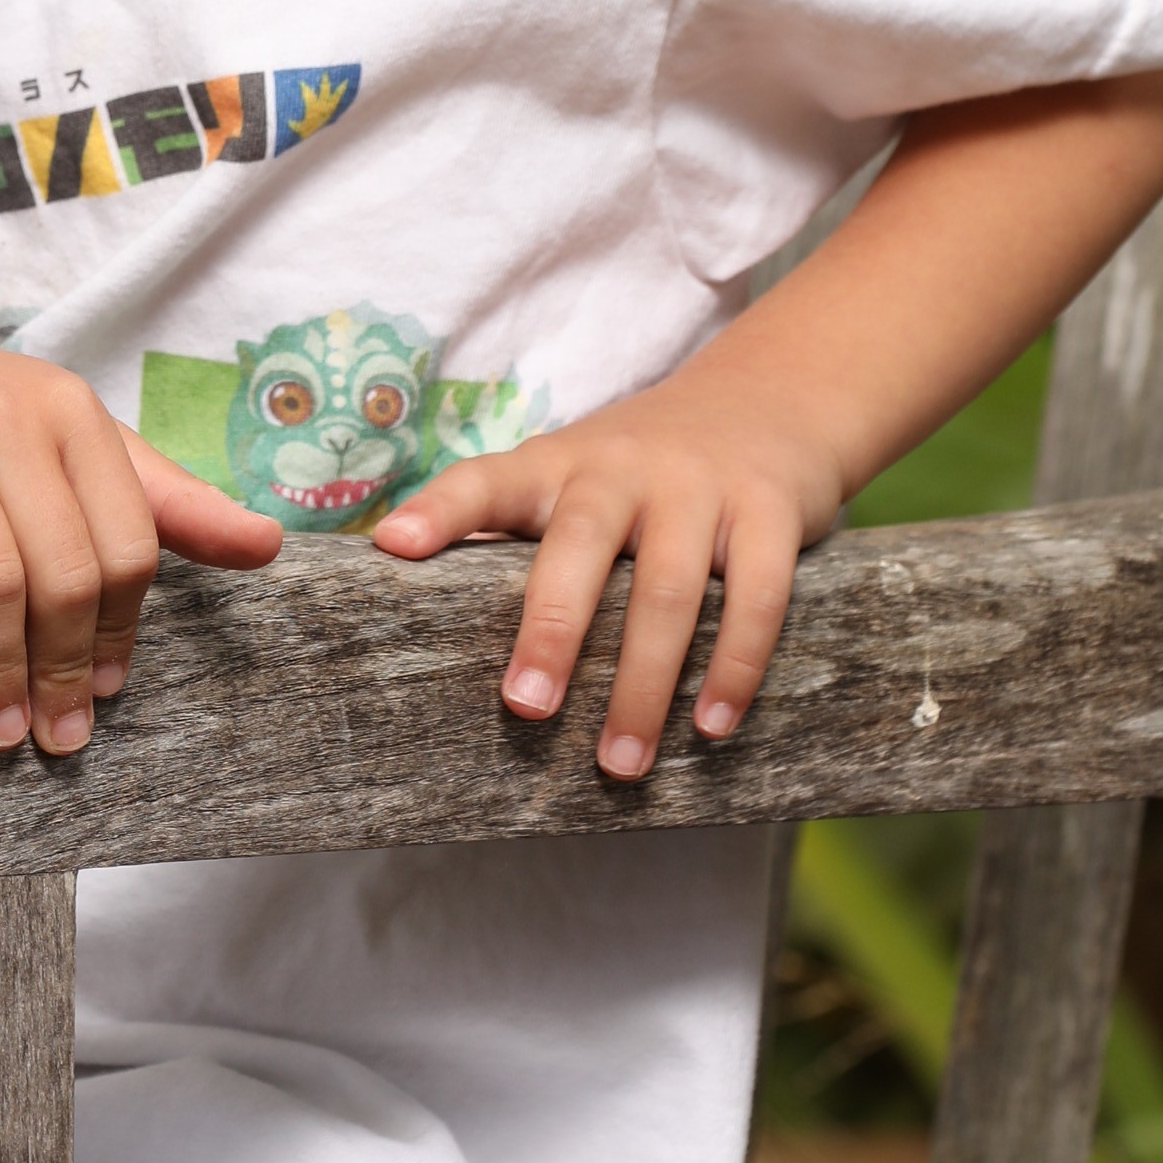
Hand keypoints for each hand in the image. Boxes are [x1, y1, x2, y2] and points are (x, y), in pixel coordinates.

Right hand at [0, 336, 280, 756]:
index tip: (107, 697)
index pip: (127, 545)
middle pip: (63, 570)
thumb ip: (161, 502)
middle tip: (54, 739)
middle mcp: (6, 408)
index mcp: (71, 411)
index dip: (121, 633)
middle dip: (62, 669)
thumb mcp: (64, 452)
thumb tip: (270, 547)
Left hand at [371, 373, 841, 777]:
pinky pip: (755, 595)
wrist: (770, 398)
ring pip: (668, 589)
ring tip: (620, 763)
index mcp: (557, 466)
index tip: (392, 545)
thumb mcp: (572, 478)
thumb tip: (422, 607)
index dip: (438, 509)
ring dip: (644, 685)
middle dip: (552, 629)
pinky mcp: (768, 511)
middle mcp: (622, 469)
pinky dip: (734, 665)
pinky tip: (711, 725)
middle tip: (525, 707)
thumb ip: (512, 530)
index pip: (486, 479)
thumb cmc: (643, 470)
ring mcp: (698, 487)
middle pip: (581, 545)